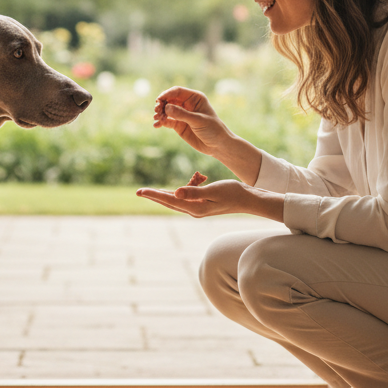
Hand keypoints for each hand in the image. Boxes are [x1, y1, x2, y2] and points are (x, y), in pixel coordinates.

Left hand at [136, 179, 283, 220]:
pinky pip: (188, 194)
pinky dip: (191, 184)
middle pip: (169, 202)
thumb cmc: (233, 193)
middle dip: (155, 195)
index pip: (169, 200)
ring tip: (199, 176)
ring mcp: (197, 208)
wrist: (248, 199)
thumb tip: (175, 193)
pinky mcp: (201, 204)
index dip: (154, 195)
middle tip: (139, 191)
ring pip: (178, 197)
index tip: (140, 191)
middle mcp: (193, 211)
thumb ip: (194, 192)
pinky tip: (200, 177)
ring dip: (182, 186)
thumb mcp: (213, 190)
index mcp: (195, 208)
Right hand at [151, 88, 263, 184]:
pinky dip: (160, 122)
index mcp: (195, 98)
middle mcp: (187, 104)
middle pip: (169, 100)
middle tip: (157, 111)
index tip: (159, 100)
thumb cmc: (213, 129)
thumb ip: (182, 114)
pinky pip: (166, 121)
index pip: (177, 91)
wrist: (217, 145)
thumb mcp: (198, 120)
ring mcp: (182, 115)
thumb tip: (166, 107)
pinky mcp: (178, 125)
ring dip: (159, 113)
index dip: (167, 94)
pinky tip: (156, 126)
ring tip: (156, 118)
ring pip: (166, 110)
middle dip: (162, 104)